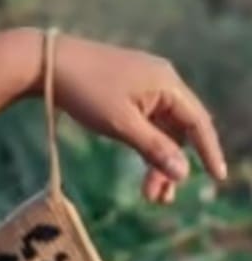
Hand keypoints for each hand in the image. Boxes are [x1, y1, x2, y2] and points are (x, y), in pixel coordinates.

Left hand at [50, 33, 229, 202]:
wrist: (43, 62)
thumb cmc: (83, 91)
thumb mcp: (121, 124)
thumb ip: (154, 148)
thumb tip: (184, 173)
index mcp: (166, 83)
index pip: (198, 122)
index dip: (209, 151)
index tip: (217, 177)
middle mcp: (161, 80)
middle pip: (178, 129)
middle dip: (172, 164)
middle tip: (161, 198)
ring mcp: (142, 82)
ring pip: (160, 128)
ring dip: (156, 158)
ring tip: (148, 194)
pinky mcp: (125, 87)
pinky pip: (144, 119)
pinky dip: (143, 143)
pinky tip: (140, 166)